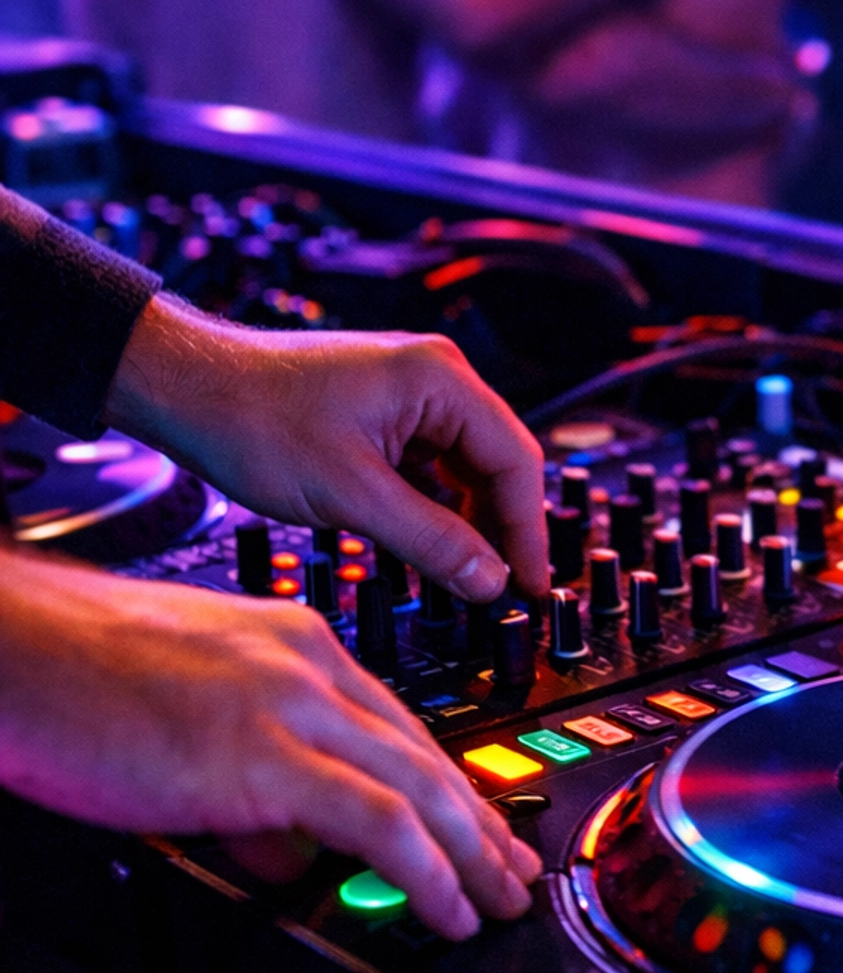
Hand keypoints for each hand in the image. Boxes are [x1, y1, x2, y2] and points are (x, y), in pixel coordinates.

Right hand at [0, 553, 538, 938]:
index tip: (477, 827)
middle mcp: (306, 664)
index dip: (449, 782)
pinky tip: (446, 906)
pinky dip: (427, 871)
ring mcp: (288, 707)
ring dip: (471, 856)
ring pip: (420, 785)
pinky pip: (377, 821)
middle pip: (425, 751)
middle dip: (480, 823)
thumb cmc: (74, 678)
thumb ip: (249, 771)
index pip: (399, 720)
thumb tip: (287, 846)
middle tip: (511, 875)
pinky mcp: (262, 758)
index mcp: (293, 642)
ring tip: (495, 905)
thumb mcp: (188, 714)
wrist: (13, 649)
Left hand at [106, 299, 548, 601]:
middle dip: (499, 531)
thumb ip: (431, 540)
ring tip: (462, 581)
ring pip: (461, 472)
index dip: (528, 532)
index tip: (529, 585)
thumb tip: (490, 579)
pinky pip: (426, 470)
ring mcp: (406, 396)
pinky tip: (422, 552)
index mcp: (440, 379)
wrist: (182, 388)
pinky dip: (430, 512)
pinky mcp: (380, 416)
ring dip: (463, 525)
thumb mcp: (350, 495)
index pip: (515, 461)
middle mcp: (433, 379)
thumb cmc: (252, 418)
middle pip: (495, 466)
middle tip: (502, 593)